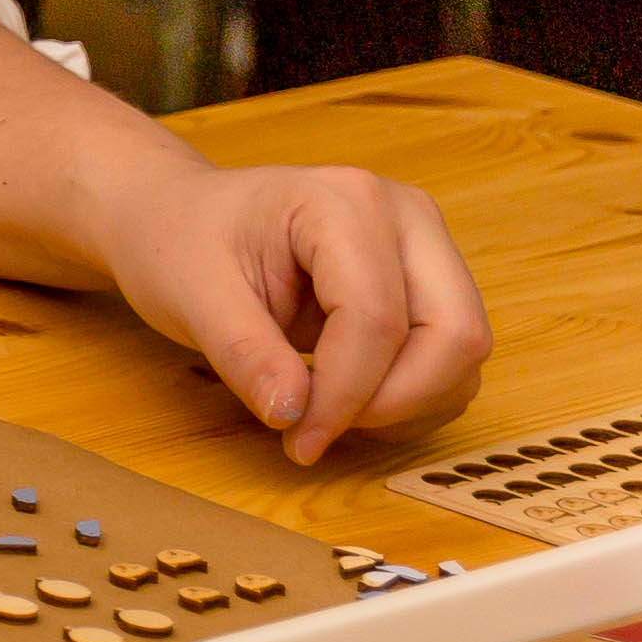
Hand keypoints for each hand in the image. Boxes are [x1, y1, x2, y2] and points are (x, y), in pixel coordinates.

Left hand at [89, 155, 489, 462]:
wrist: (179, 217)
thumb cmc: (181, 242)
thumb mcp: (191, 297)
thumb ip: (244, 354)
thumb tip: (294, 415)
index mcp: (343, 201)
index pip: (376, 318)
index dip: (345, 394)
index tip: (298, 440)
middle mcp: (405, 215)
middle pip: (452, 334)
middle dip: (395, 402)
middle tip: (318, 431)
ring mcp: (426, 246)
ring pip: (462, 353)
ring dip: (406, 405)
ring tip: (324, 414)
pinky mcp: (430, 282)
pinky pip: (451, 360)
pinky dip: (412, 398)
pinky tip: (347, 401)